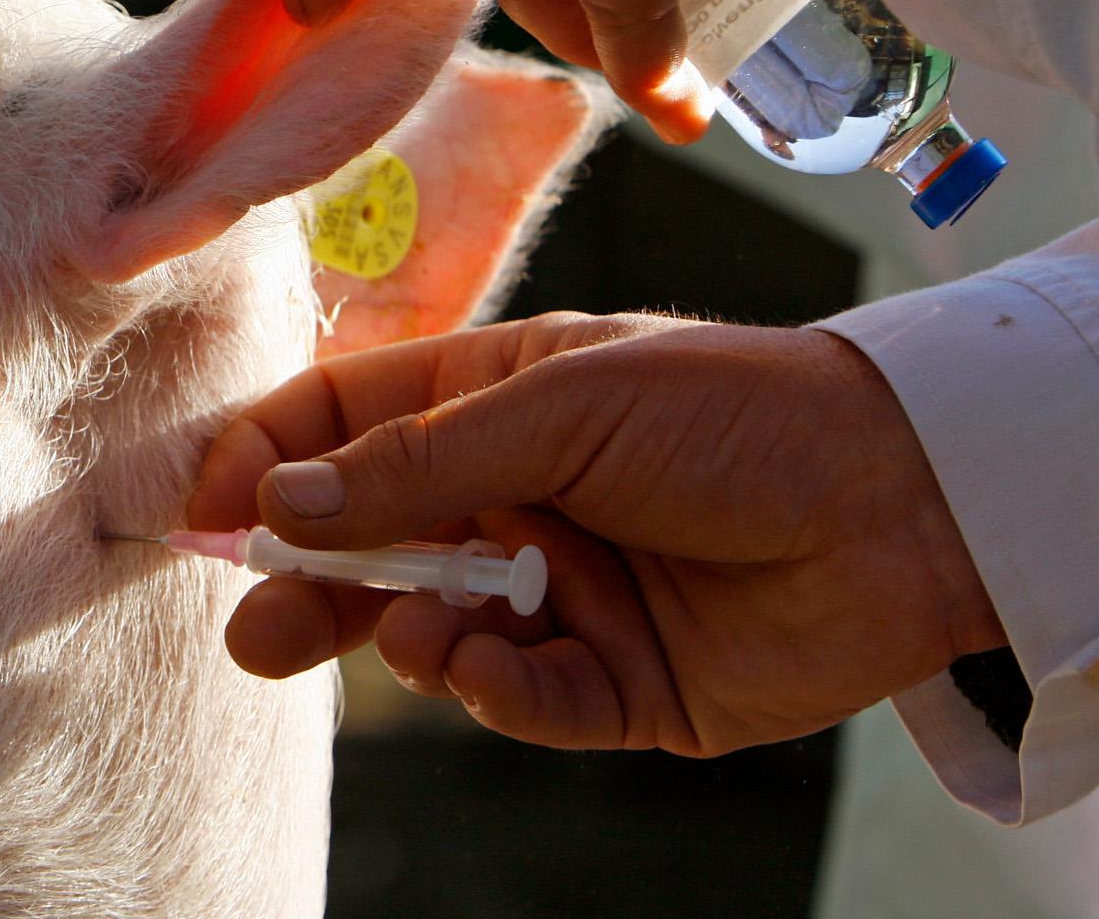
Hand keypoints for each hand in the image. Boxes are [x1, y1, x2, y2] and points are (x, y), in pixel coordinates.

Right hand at [187, 312, 1003, 755]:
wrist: (904, 502)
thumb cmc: (735, 411)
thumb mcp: (560, 406)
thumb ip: (415, 463)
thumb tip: (276, 499)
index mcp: (487, 403)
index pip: (338, 428)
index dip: (262, 463)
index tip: (199, 509)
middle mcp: (509, 498)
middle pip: (364, 545)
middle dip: (303, 586)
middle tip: (250, 630)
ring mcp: (556, 592)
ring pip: (429, 632)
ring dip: (409, 639)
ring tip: (418, 639)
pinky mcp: (612, 681)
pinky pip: (519, 701)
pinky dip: (495, 695)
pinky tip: (500, 670)